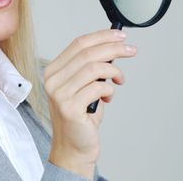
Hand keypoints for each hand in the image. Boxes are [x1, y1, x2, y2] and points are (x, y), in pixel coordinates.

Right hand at [44, 29, 136, 177]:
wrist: (74, 147)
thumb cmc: (82, 116)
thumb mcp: (85, 86)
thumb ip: (92, 67)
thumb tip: (113, 47)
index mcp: (54, 70)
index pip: (78, 43)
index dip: (102, 36)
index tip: (120, 35)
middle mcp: (52, 80)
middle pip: (88, 53)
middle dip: (114, 48)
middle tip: (130, 50)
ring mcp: (59, 94)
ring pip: (94, 68)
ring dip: (114, 71)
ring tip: (120, 79)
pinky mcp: (69, 107)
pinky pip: (97, 87)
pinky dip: (109, 89)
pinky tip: (109, 96)